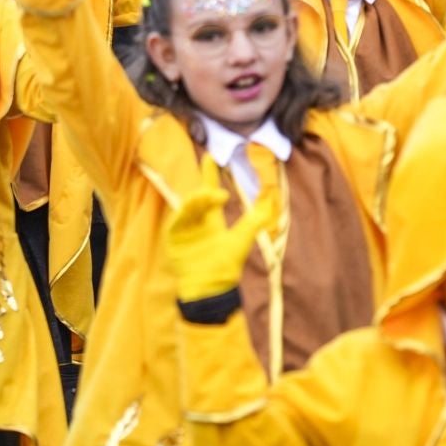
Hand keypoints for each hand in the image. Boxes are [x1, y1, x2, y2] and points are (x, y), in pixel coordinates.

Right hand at [162, 177, 282, 303]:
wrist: (211, 289)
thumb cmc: (226, 266)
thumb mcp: (241, 240)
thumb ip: (254, 221)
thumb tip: (271, 203)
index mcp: (211, 220)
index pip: (209, 192)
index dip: (209, 175)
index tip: (210, 156)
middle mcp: (196, 221)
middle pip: (197, 198)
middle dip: (204, 191)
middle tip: (214, 191)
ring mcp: (184, 230)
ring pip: (188, 209)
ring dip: (195, 202)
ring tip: (207, 197)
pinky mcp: (174, 240)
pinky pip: (176, 223)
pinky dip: (182, 214)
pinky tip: (189, 211)